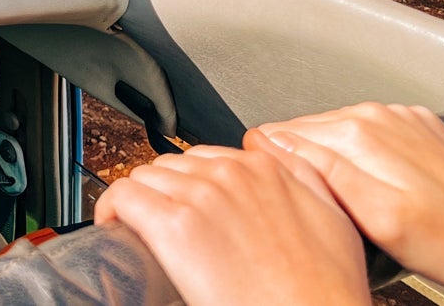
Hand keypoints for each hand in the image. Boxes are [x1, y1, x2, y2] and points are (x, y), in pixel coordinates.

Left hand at [95, 145, 368, 305]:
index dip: (191, 183)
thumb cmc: (323, 290)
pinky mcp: (173, 225)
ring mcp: (200, 196)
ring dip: (141, 200)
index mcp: (264, 170)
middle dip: (165, 191)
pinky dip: (111, 207)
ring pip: (145, 176)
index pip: (205, 156)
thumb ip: (302, 174)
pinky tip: (115, 225)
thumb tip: (274, 152)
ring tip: (143, 227)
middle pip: (172, 165)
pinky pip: (123, 196)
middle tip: (165, 221)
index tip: (187, 202)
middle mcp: (230, 174)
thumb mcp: (332, 218)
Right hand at [250, 102, 443, 301]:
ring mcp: (398, 116)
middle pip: (307, 129)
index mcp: (359, 133)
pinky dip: (358, 151)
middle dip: (296, 157)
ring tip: (337, 191)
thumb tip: (278, 143)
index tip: (272, 185)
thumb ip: (326, 174)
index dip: (270, 160)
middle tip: (308, 197)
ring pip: (336, 128)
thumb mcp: (378, 219)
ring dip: (326, 154)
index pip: (285, 134)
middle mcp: (376, 114)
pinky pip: (368, 130)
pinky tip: (369, 179)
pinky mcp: (415, 125)